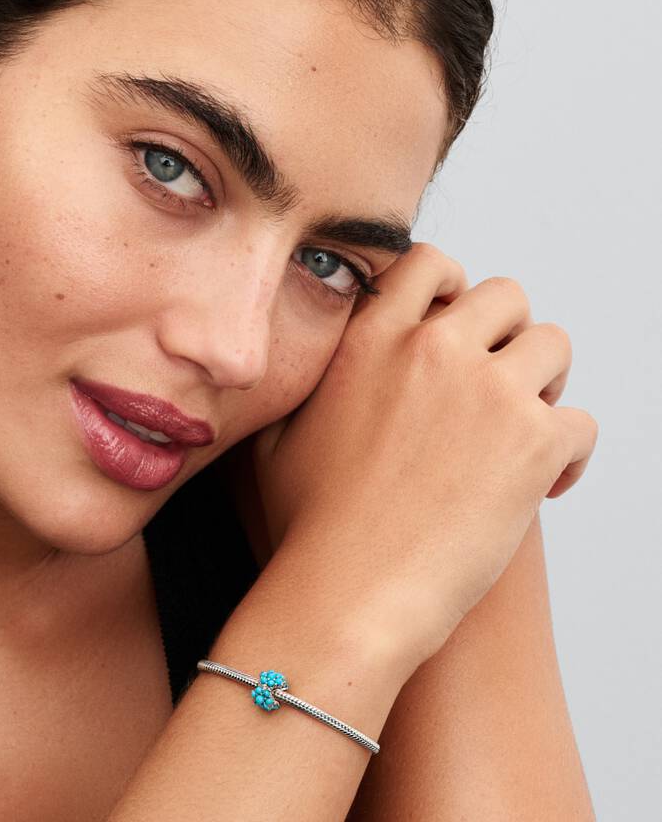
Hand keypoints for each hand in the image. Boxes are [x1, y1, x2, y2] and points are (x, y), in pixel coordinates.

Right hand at [249, 242, 597, 667]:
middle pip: (506, 295)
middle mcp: (433, 350)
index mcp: (371, 339)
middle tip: (495, 383)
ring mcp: (489, 393)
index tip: (455, 323)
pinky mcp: (534, 445)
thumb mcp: (276, 435)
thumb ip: (299, 382)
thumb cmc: (308, 528)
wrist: (349, 595)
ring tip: (523, 429)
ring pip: (553, 345)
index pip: (430, 262)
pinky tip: (545, 485)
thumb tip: (302, 361)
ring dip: (544, 382)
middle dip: (507, 333)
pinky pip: (581, 423)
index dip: (452, 285)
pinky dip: (569, 454)